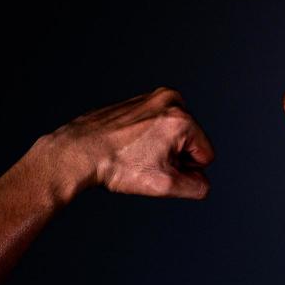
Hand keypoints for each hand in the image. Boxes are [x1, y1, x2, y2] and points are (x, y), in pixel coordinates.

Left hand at [47, 87, 214, 198]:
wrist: (78, 152)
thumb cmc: (116, 165)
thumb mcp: (164, 186)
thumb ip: (197, 187)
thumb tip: (202, 181)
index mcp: (181, 118)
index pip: (206, 156)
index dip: (186, 170)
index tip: (158, 168)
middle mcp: (170, 100)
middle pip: (190, 142)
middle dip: (173, 156)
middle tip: (145, 162)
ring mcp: (152, 97)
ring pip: (173, 134)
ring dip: (160, 148)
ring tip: (135, 153)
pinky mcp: (138, 100)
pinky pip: (156, 125)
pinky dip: (147, 138)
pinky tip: (128, 145)